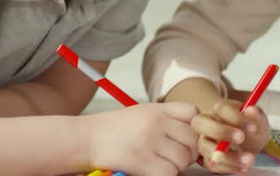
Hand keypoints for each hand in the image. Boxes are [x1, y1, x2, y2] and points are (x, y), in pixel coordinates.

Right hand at [82, 102, 198, 175]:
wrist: (85, 138)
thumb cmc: (111, 129)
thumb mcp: (140, 114)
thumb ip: (164, 119)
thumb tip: (191, 135)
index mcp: (157, 109)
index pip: (193, 112)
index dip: (194, 127)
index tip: (186, 137)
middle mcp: (156, 122)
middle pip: (191, 140)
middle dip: (187, 152)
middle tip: (174, 157)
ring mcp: (150, 141)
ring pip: (182, 159)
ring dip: (175, 167)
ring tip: (159, 164)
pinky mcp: (142, 161)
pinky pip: (169, 173)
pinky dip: (165, 175)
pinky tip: (152, 171)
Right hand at [191, 99, 269, 174]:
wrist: (249, 142)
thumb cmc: (251, 128)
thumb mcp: (258, 121)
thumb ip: (256, 115)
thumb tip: (251, 110)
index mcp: (219, 110)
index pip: (220, 109)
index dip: (236, 118)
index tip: (252, 127)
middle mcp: (207, 123)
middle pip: (200, 124)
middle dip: (221, 131)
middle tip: (241, 138)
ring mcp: (204, 141)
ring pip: (205, 147)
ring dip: (227, 155)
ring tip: (249, 159)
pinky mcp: (207, 158)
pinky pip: (212, 164)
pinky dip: (228, 167)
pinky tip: (244, 167)